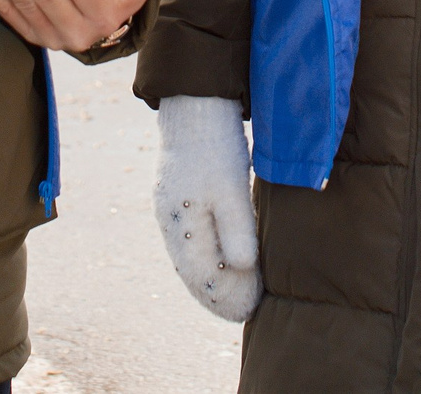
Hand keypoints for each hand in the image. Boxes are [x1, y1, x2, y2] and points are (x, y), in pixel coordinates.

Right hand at [155, 95, 259, 321]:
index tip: (249, 311)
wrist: (195, 106)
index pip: (201, 274)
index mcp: (181, 223)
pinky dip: (204, 259)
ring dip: (210, 280)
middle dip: (217, 294)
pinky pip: (189, 241)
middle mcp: (170, 221)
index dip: (224, 295)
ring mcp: (171, 209)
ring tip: (233, 298)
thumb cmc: (215, 147)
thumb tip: (243, 267)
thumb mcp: (231, 188)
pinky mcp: (178, 197)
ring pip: (189, 257)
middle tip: (244, 314)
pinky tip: (219, 263)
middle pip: (192, 271)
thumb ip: (237, 229)